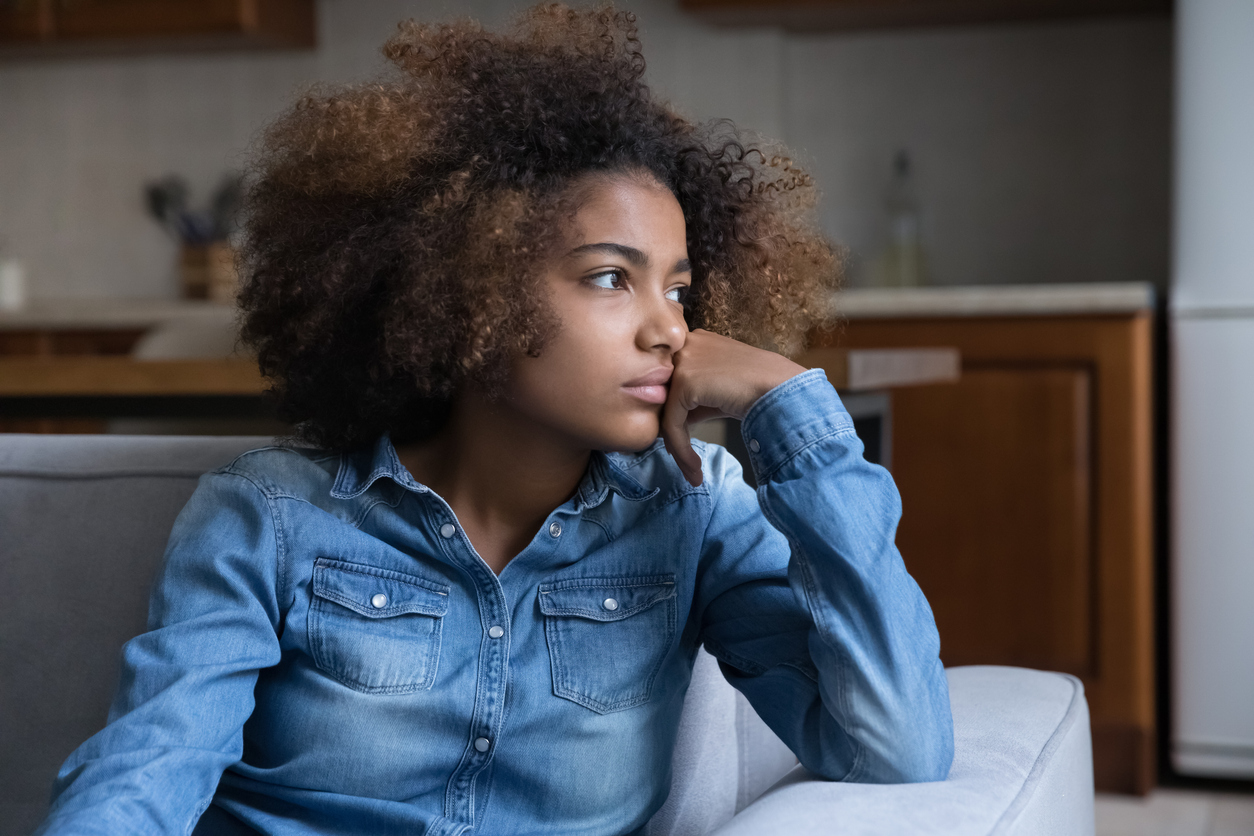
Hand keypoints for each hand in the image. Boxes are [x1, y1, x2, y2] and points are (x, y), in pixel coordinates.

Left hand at [660, 329, 807, 486]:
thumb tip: (671, 425)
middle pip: (664, 398)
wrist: (783, 389)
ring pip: (666, 413)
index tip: (683, 445)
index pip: (670, 383)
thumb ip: (694, 400)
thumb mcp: (720, 390)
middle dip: (673, 434)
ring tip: (693, 471)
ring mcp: (683, 361)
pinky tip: (695, 466)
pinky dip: (681, 449)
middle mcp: (685, 345)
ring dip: (678, 448)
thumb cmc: (760, 389)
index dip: (674, 416)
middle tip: (686, 463)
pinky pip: (672, 423)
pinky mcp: (685, 381)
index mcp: (694, 341)